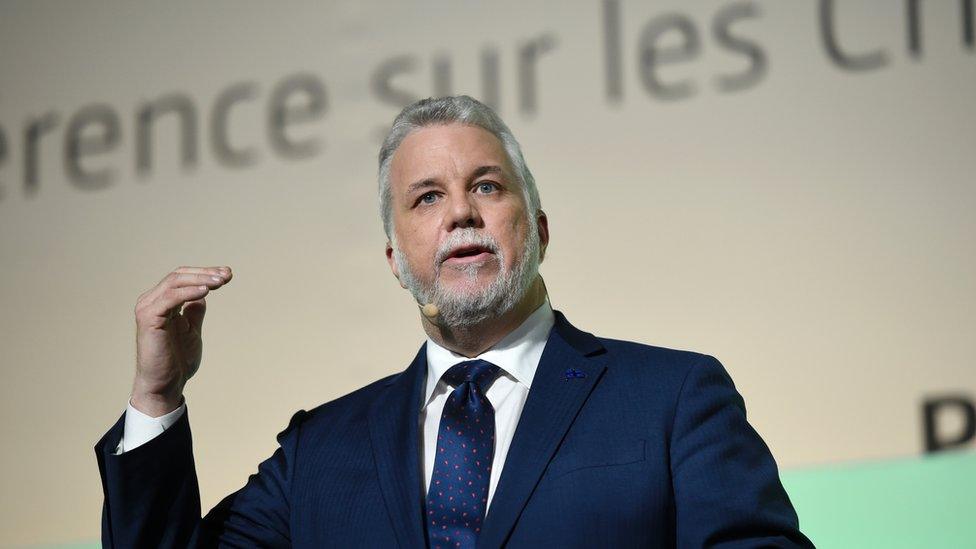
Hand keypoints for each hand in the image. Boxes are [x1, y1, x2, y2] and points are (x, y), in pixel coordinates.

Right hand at [131, 266, 232, 416]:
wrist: (165, 385)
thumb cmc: (177, 360)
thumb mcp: (191, 330)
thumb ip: (194, 312)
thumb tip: (202, 294)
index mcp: (161, 302)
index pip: (182, 278)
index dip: (205, 273)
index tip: (228, 274)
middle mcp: (151, 301)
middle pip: (179, 276)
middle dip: (206, 273)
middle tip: (227, 275)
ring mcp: (147, 308)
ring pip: (175, 282)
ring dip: (200, 279)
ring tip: (221, 281)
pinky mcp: (148, 318)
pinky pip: (170, 298)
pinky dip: (189, 292)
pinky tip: (206, 292)